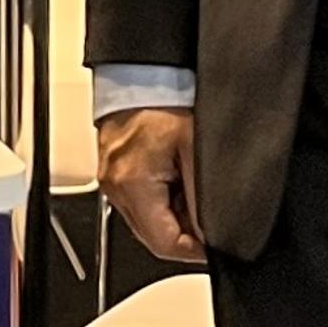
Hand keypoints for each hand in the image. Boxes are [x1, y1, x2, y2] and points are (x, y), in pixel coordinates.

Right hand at [97, 106, 206, 263]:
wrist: (142, 75)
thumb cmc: (165, 101)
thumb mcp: (197, 150)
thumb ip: (204, 198)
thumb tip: (213, 232)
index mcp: (133, 184)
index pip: (164, 244)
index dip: (195, 251)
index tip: (216, 245)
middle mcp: (116, 188)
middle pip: (153, 237)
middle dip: (184, 234)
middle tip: (209, 217)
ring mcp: (111, 182)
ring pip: (146, 223)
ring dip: (172, 219)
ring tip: (192, 191)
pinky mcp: (113, 174)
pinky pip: (138, 204)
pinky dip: (160, 202)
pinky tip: (176, 181)